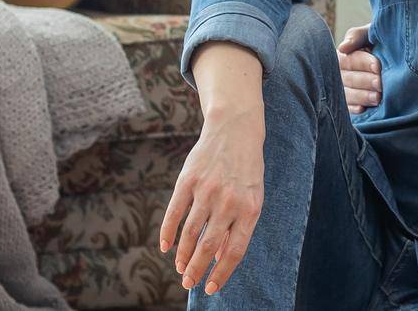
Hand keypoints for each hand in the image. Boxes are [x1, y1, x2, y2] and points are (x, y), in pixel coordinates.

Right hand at [160, 105, 264, 296]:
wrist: (235, 129)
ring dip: (183, 255)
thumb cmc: (245, 170)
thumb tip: (219, 258)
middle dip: (197, 270)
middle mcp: (228, 201)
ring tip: (180, 268)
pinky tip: (166, 247)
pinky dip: (168, 233)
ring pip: (189, 233)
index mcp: (249, 209)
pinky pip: (174, 213)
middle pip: (208, 246)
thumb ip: (238, 226)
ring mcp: (207, 190)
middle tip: (188, 283)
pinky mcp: (188, 180)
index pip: (234, 251)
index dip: (221, 273)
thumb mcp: (252, 196)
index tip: (210, 288)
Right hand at [337, 23, 382, 113]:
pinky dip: (354, 109)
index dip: (363, 63)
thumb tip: (343, 48)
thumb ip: (357, 36)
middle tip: (379, 83)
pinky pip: (347, 108)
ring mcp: (345, 89)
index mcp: (343, 55)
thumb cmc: (379, 41)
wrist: (393, 55)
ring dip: (361, 96)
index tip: (378, 66)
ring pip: (347, 94)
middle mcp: (340, 73)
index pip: (348, 60)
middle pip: (347, 79)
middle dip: (364, 81)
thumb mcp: (370, 33)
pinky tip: (363, 109)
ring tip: (377, 98)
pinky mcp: (350, 104)